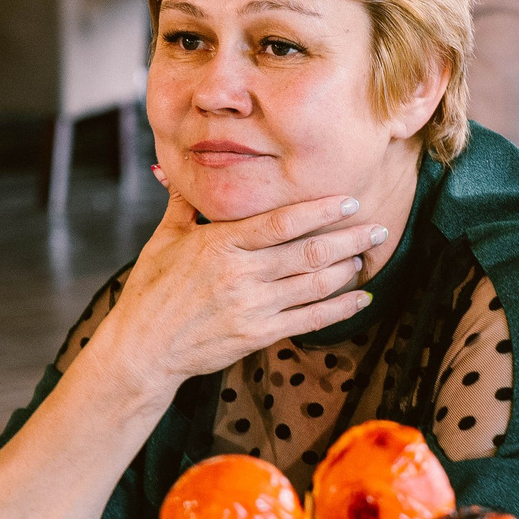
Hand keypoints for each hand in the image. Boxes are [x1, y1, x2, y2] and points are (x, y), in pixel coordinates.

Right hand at [87, 190, 383, 394]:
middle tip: (376, 228)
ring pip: (313, 285)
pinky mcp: (256, 335)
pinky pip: (308, 320)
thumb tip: (178, 169)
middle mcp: (240, 274)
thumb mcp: (163, 240)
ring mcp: (251, 307)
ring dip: (347, 270)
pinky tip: (360, 298)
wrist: (142, 348)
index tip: (348, 201)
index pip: (281, 222)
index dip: (320, 211)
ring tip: (368, 256)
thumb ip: (183, 205)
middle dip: (348, 239)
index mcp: (219, 244)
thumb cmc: (151, 291)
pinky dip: (339, 308)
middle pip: (308, 252)